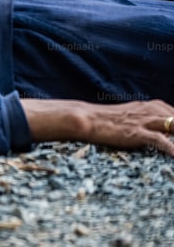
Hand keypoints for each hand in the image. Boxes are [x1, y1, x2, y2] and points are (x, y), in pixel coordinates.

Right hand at [21, 98, 173, 155]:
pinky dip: (170, 147)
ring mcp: (144, 121)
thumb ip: (146, 118)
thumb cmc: (106, 120)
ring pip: (173, 125)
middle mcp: (150, 111)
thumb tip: (159, 128)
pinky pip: (160, 140)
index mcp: (150, 106)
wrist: (86, 119)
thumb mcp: (130, 115)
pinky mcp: (136, 132)